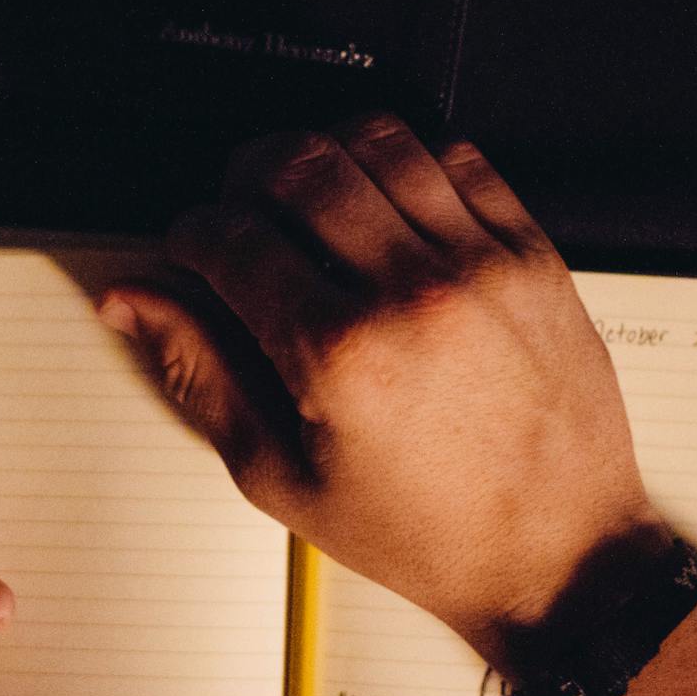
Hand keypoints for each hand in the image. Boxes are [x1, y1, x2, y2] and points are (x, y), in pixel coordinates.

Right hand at [100, 115, 668, 662]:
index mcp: (340, 352)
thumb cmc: (427, 534)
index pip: (231, 236)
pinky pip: (457, 156)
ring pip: (374, 138)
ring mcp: (480, 263)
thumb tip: (135, 303)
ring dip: (321, 154)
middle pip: (296, 163)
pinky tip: (385, 203)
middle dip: (242, 176)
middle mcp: (412, 291)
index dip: (189, 232)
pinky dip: (405, 159)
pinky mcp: (532, 253)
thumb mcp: (281, 477)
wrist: (561, 556)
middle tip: (238, 215)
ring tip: (307, 199)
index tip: (189, 250)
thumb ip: (199, 373)